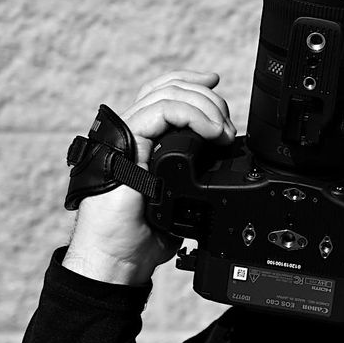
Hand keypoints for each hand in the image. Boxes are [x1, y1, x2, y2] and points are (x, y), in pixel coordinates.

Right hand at [63, 71, 236, 284]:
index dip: (190, 83)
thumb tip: (222, 166)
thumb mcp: (180, 198)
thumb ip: (193, 175)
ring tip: (223, 133)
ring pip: (166, 94)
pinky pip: (159, 112)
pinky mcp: (124, 144)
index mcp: (141, 141)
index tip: (216, 84)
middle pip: (167, 88)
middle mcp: (131, 133)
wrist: (116, 258)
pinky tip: (210, 133)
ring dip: (204, 107)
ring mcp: (125, 137)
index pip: (163, 94)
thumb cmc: (141, 237)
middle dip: (206, 98)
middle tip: (227, 126)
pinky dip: (191, 115)